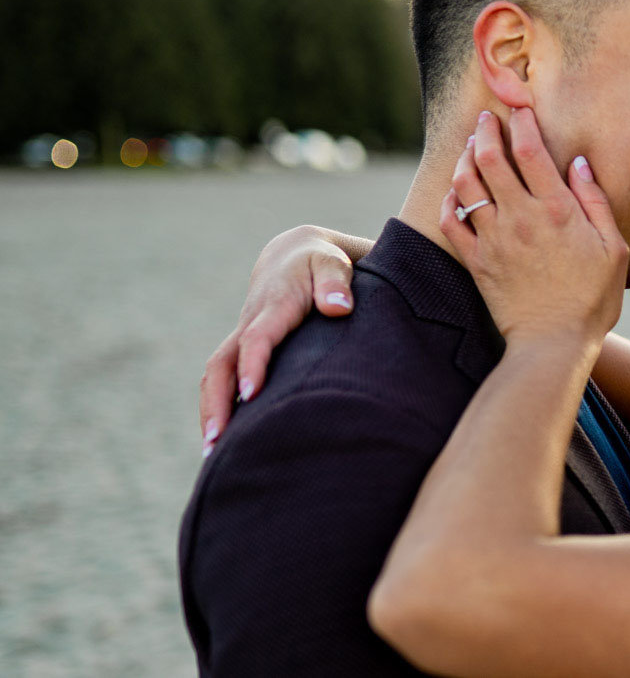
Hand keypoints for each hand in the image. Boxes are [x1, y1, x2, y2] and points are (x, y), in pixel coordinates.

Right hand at [198, 226, 355, 454]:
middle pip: (222, 365)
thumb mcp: (333, 263)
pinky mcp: (242, 349)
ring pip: (217, 376)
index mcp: (274, 305)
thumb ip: (336, 281)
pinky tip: (226, 443)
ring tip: (213, 455)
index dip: (253, 364)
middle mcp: (250, 324)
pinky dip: (219, 408)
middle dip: (216, 402)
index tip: (252, 395)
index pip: (258, 337)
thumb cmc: (321, 263)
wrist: (294, 254)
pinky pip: (224, 380)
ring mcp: (242, 337)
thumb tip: (339, 307)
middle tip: (218, 442)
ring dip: (211, 412)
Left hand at [441, 108, 627, 350]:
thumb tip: (578, 164)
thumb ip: (595, 202)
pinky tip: (455, 194)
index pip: (530, 150)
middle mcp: (520, 218)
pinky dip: (449, 202)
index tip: (519, 109)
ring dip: (464, 159)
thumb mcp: (614, 249)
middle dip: (485, 131)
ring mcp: (494, 240)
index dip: (521, 122)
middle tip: (484, 119)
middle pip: (490, 158)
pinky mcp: (477, 262)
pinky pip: (452, 223)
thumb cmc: (592, 299)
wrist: (555, 343)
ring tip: (470, 148)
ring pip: (466, 185)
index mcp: (557, 210)